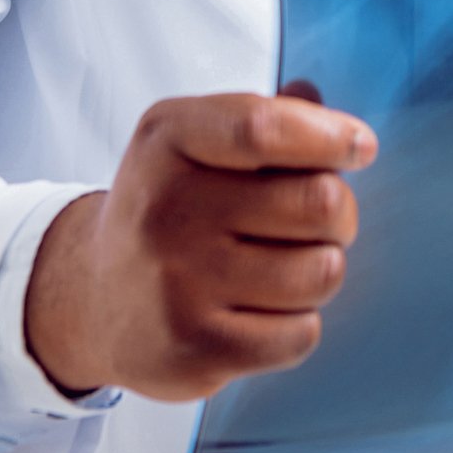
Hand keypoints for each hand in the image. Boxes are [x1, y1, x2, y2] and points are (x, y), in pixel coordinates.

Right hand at [24, 83, 375, 401]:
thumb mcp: (194, 144)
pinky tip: (259, 313)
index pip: (265, 126)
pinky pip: (302, 333)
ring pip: (323, 272)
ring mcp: (179, 283)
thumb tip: (319, 104)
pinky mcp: (196, 348)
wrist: (93, 298)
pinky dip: (297, 325)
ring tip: (280, 270)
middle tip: (314, 224)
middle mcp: (167, 209)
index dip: (332, 137)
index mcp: (168, 140)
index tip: (359, 148)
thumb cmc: (170, 210)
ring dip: (320, 271)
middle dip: (338, 213)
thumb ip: (263, 118)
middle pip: (321, 202)